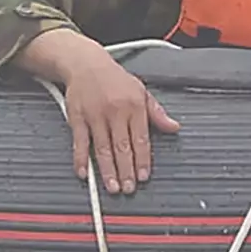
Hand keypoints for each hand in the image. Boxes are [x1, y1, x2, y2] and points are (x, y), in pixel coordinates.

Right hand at [28, 32, 180, 192]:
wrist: (85, 63)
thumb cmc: (114, 79)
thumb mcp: (141, 91)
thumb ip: (157, 113)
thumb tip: (173, 127)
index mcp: (134, 106)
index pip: (141, 139)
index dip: (143, 160)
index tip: (144, 176)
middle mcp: (115, 111)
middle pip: (122, 147)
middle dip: (126, 170)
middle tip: (129, 188)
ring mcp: (94, 115)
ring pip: (102, 148)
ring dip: (107, 170)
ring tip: (112, 187)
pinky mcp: (77, 117)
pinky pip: (79, 141)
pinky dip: (81, 158)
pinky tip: (84, 172)